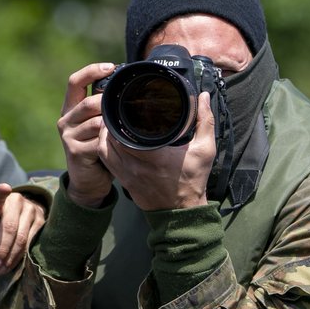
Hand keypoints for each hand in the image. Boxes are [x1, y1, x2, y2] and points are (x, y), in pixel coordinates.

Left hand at [0, 183, 47, 273]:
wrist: (19, 212)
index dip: (0, 191)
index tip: (5, 188)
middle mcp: (17, 200)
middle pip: (10, 228)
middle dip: (2, 250)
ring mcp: (32, 209)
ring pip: (23, 238)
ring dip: (11, 257)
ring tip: (1, 270)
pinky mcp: (42, 220)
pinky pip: (31, 242)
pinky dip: (21, 256)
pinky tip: (12, 265)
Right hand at [58, 63, 116, 207]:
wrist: (89, 180)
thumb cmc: (98, 147)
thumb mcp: (99, 124)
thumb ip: (106, 108)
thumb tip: (128, 87)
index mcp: (71, 108)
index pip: (75, 82)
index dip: (92, 71)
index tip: (111, 66)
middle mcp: (65, 119)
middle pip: (88, 103)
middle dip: (109, 105)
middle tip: (125, 110)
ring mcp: (68, 136)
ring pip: (96, 122)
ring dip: (113, 126)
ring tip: (124, 130)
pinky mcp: (75, 152)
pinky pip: (98, 141)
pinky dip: (111, 142)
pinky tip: (118, 144)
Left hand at [100, 91, 216, 210]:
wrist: (182, 211)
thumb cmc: (192, 181)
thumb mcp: (205, 150)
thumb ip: (205, 121)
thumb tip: (203, 97)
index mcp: (154, 156)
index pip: (125, 132)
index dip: (119, 117)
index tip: (123, 104)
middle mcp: (136, 166)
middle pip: (111, 138)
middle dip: (111, 122)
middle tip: (116, 109)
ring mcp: (127, 175)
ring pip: (104, 149)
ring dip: (105, 135)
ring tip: (112, 122)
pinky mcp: (124, 182)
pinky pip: (106, 161)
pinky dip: (105, 148)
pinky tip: (111, 140)